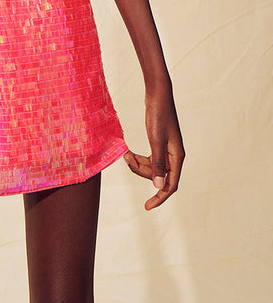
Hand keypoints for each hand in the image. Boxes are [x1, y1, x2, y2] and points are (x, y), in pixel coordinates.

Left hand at [124, 84, 184, 210]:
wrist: (158, 96)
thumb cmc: (159, 115)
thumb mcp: (156, 140)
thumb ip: (157, 163)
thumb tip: (159, 186)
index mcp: (177, 157)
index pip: (171, 185)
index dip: (159, 198)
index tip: (147, 206)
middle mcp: (174, 156)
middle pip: (158, 177)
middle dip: (141, 172)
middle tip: (127, 159)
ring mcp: (167, 150)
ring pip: (153, 168)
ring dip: (138, 165)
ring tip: (126, 154)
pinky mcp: (159, 144)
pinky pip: (150, 160)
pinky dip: (139, 159)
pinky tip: (130, 153)